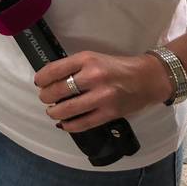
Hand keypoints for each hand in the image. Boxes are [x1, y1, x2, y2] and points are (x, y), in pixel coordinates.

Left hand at [35, 51, 171, 131]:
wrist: (147, 79)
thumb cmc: (116, 67)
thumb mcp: (93, 59)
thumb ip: (73, 67)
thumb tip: (48, 80)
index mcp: (87, 60)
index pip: (54, 70)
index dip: (42, 78)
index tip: (39, 83)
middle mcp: (94, 77)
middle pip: (58, 90)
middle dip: (46, 97)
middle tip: (45, 98)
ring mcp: (103, 97)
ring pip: (67, 109)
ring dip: (54, 112)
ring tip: (52, 111)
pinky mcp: (110, 113)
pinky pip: (83, 123)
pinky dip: (69, 125)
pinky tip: (64, 124)